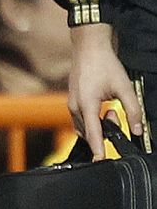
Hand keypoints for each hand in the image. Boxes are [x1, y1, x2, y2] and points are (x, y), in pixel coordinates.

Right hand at [68, 22, 141, 158]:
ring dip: (99, 125)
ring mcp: (71, 104)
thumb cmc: (105, 64)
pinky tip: (103, 107)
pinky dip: (93, 120)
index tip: (100, 161)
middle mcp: (75, 106)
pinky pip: (81, 120)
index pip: (93, 133)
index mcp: (87, 104)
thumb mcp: (124, 87)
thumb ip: (133, 110)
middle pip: (89, 132)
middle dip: (105, 130)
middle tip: (116, 113)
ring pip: (84, 127)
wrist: (89, 47)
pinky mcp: (72, 101)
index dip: (98, 149)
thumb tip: (138, 130)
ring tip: (111, 109)